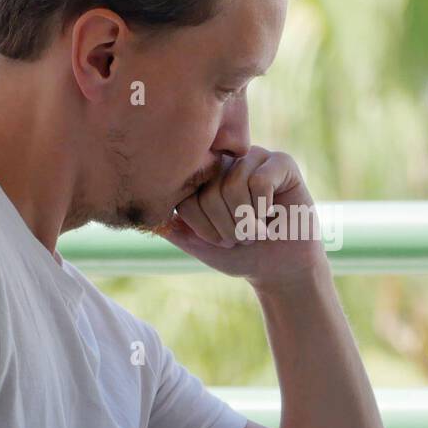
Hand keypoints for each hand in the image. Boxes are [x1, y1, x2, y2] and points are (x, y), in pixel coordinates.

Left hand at [155, 146, 327, 288]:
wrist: (281, 269)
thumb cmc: (241, 254)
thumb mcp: (200, 244)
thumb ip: (175, 228)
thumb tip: (145, 216)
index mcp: (203, 178)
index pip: (186, 194)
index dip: (204, 227)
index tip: (220, 239)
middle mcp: (226, 162)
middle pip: (211, 190)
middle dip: (229, 225)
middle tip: (244, 234)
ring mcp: (254, 158)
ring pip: (236, 184)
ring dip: (248, 220)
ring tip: (259, 226)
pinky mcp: (282, 162)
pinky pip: (261, 181)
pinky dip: (265, 208)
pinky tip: (273, 213)